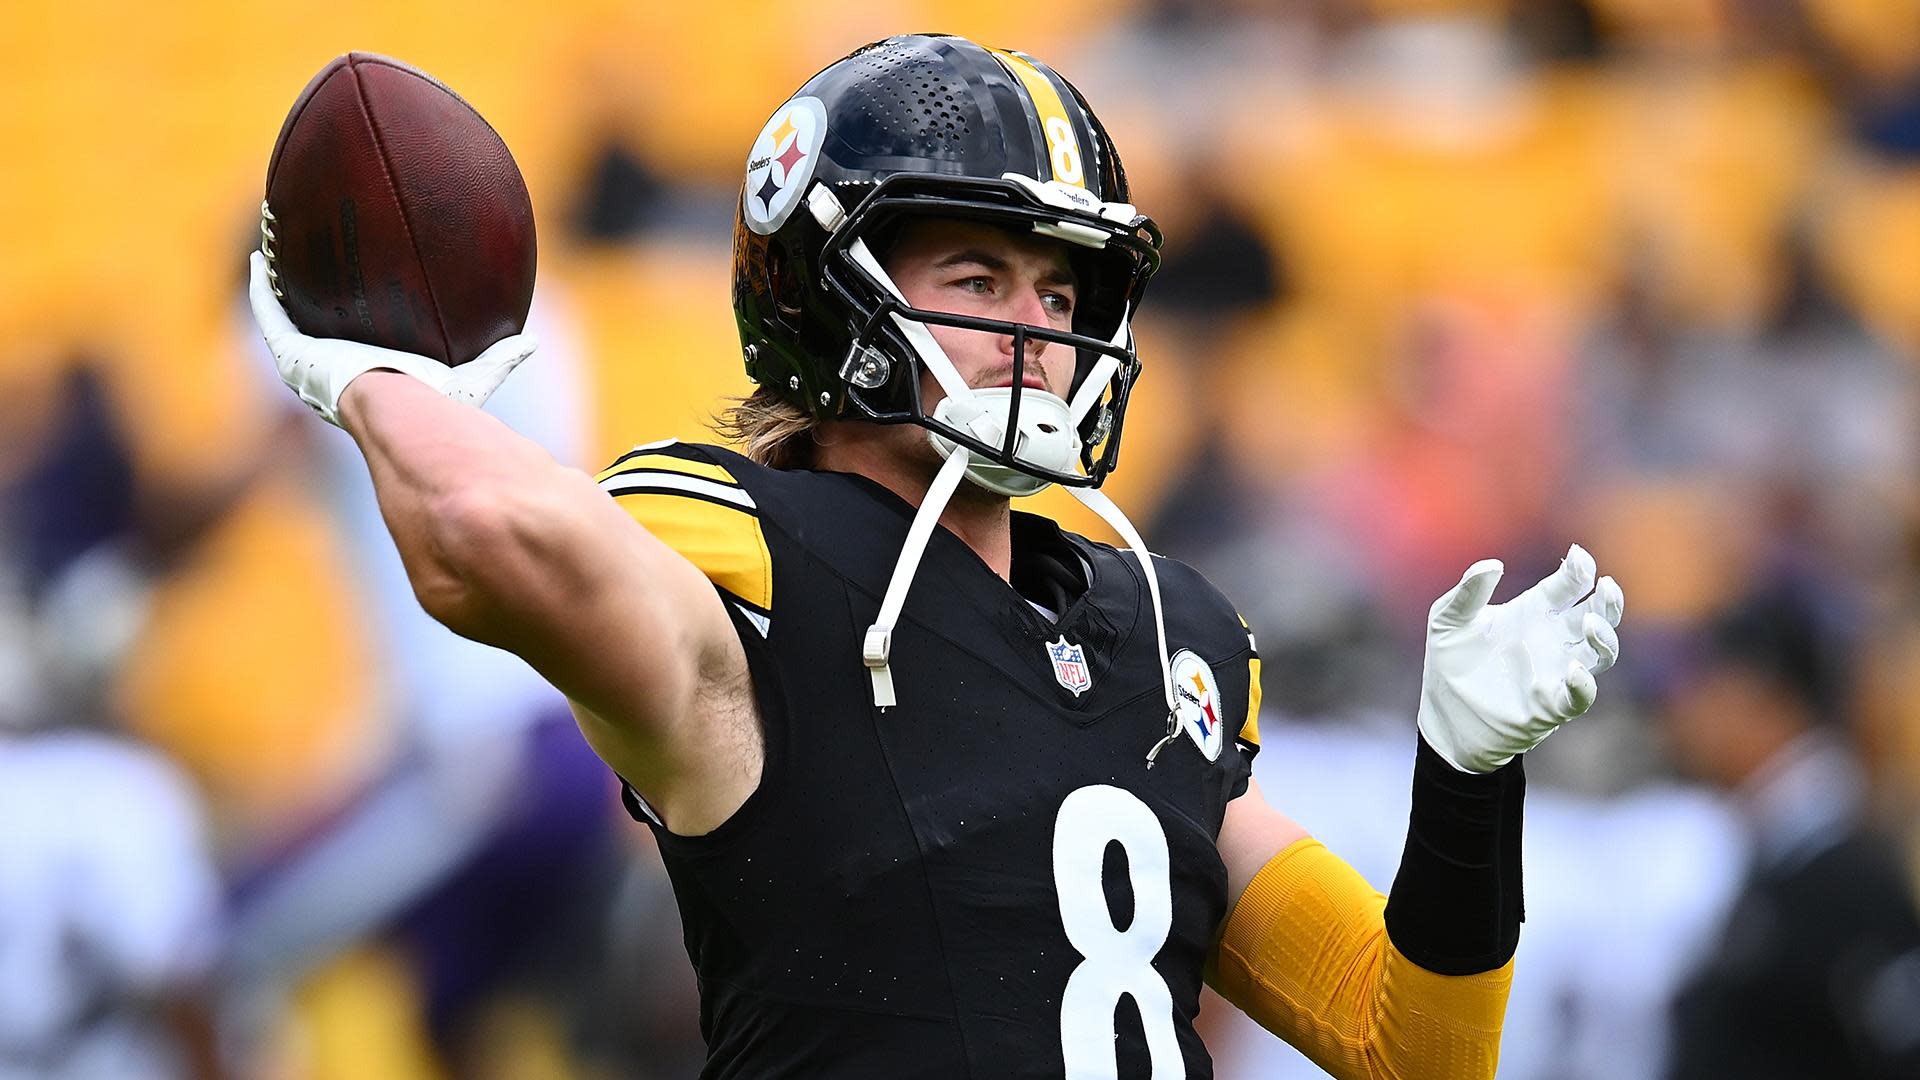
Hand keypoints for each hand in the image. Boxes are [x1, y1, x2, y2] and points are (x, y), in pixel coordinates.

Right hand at [247, 250, 536, 427]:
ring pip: (285, 317)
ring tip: (272, 248)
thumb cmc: (435, 400)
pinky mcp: (290, 354)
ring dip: (277, 286)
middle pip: (314, 330)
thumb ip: (500, 359)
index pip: (356, 349)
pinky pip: (269, 315)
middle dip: (307, 302)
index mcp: (370, 374)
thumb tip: (533, 342)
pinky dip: (262, 287)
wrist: (399, 407)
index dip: (349, 326)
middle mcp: (333, 368)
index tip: (351, 299)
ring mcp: (308, 361)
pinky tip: (260, 256)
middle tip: (305, 266)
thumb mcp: (472, 376)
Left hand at [1417, 544, 1623, 773]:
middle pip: (1598, 614)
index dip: (1579, 569)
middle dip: (1608, 600)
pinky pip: (1581, 696)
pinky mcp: (1551, 706)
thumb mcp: (1448, 619)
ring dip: (1603, 637)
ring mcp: (1556, 672)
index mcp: (1534, 611)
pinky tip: (1574, 670)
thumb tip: (1493, 565)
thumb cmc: (1449, 660)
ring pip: (1602, 653)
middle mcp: (1553, 639)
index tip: (1578, 557)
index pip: (1569, 585)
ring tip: (1588, 622)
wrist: (1443, 714)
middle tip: (1606, 585)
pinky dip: (1584, 684)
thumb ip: (1469, 592)